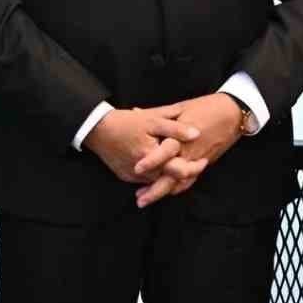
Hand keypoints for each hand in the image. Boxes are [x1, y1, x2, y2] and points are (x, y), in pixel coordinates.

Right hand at [84, 104, 200, 185]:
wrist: (97, 129)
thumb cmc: (127, 122)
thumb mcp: (153, 120)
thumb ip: (176, 128)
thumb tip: (197, 133)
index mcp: (152, 157)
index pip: (179, 170)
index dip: (194, 167)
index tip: (205, 160)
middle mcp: (142, 172)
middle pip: (170, 180)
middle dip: (186, 174)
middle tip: (200, 165)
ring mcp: (133, 177)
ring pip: (158, 182)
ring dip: (171, 176)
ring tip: (186, 166)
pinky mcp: (126, 177)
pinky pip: (146, 181)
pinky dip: (157, 177)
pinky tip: (166, 168)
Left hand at [133, 93, 243, 207]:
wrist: (233, 113)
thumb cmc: (206, 107)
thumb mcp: (181, 107)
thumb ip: (159, 114)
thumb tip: (136, 111)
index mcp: (182, 136)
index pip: (165, 152)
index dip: (151, 162)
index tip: (136, 169)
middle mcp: (189, 151)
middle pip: (171, 175)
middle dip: (154, 189)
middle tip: (138, 199)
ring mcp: (197, 160)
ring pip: (179, 182)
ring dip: (162, 193)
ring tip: (145, 200)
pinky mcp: (204, 163)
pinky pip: (190, 180)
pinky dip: (177, 188)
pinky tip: (166, 192)